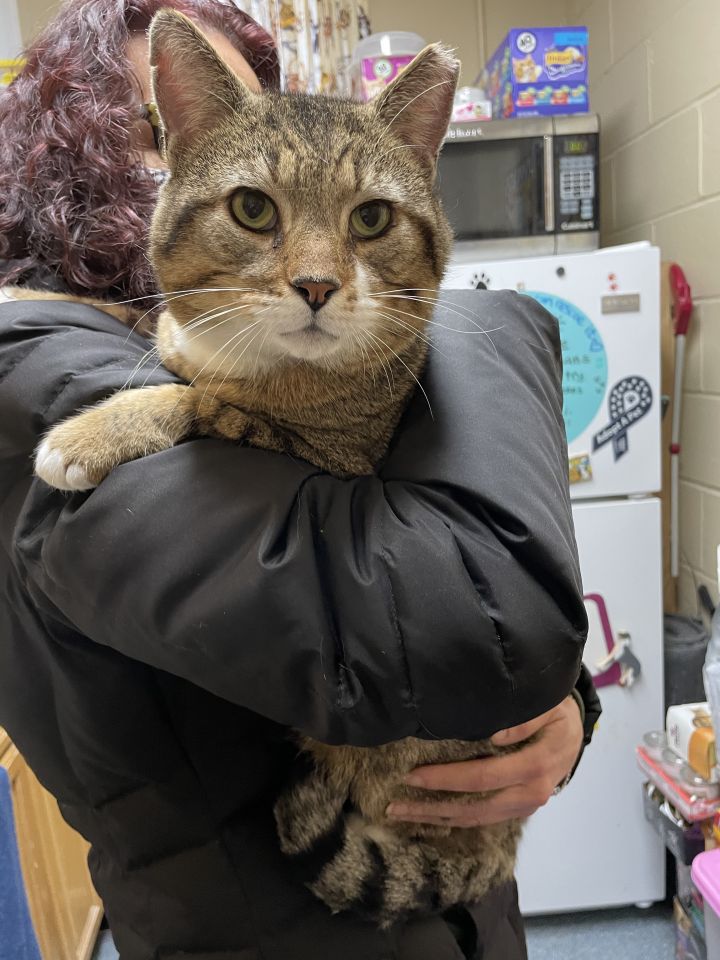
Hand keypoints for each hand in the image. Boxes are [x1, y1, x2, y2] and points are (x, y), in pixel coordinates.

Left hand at [386, 696, 583, 828]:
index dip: (447, 778)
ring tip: (402, 813)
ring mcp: (524, 806)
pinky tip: (430, 818)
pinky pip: (483, 819)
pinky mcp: (517, 810)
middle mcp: (530, 793)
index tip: (413, 774)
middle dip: (432, 806)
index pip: (483, 777)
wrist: (576, 734)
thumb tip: (493, 735)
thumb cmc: (558, 713)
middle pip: (474, 806)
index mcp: (536, 766)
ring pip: (476, 818)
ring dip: (437, 818)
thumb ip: (524, 718)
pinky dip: (454, 820)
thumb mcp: (548, 706)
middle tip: (395, 803)